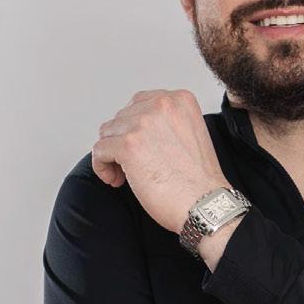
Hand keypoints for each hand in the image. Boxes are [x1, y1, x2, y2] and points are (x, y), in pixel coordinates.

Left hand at [90, 89, 229, 234]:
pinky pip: (99, 150)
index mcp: (179, 99)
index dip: (134, 128)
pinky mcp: (128, 145)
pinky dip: (102, 167)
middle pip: (121, 118)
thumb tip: (135, 128)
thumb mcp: (191, 134)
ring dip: (112, 155)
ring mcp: (143, 123)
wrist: (204, 204)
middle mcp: (161, 105)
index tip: (140, 148)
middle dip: (122, 142)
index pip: (139, 103)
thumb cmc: (199, 180)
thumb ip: (167, 123)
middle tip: (134, 166)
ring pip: (108, 133)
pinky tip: (116, 180)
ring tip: (125, 175)